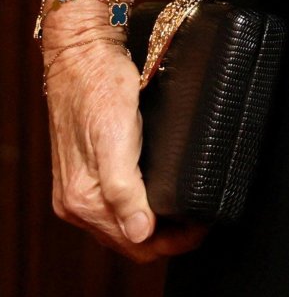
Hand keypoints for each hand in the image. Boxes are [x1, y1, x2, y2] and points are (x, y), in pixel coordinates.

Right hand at [43, 18, 206, 262]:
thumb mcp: (116, 137)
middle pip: (129, 238)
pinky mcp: (88, 168)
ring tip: (188, 206)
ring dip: (156, 221)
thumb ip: (123, 190)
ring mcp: (80, 185)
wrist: (83, 51)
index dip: (173, 241)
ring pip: (124, 222)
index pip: (134, 245)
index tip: (203, 226)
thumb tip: (140, 233)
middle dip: (167, 235)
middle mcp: (77, 201)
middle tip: (202, 218)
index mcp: (82, 200)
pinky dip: (142, 203)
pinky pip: (118, 202)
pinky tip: (162, 190)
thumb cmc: (99, 87)